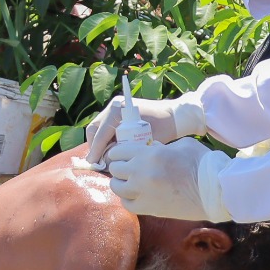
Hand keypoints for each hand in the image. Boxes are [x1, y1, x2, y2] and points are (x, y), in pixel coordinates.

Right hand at [83, 94, 206, 165]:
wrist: (175, 116)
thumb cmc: (164, 129)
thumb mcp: (143, 143)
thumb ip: (124, 151)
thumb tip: (106, 163)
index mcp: (119, 110)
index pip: (101, 133)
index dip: (96, 150)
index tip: (93, 163)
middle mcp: (114, 106)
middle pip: (95, 128)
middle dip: (95, 146)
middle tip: (97, 162)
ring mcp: (116, 106)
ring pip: (99, 127)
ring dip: (99, 142)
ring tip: (104, 157)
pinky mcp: (119, 111)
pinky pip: (106, 126)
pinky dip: (106, 138)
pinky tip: (111, 150)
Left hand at [105, 137, 226, 220]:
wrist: (216, 191)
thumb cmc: (202, 164)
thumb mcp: (181, 145)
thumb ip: (161, 146)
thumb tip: (150, 148)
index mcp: (150, 154)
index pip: (118, 151)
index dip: (118, 153)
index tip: (122, 155)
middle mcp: (142, 173)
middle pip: (115, 169)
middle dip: (119, 167)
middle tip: (126, 168)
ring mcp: (144, 192)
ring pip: (117, 187)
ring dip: (121, 183)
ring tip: (129, 182)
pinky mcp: (149, 209)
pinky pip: (127, 204)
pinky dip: (128, 199)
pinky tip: (135, 195)